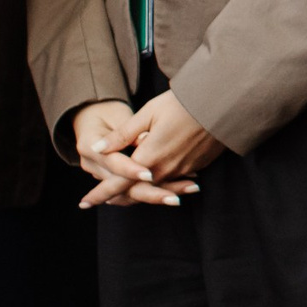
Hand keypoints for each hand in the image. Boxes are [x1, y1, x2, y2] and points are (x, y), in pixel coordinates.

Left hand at [71, 98, 203, 208]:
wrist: (222, 105)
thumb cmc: (182, 104)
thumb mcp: (148, 113)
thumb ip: (122, 135)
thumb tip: (98, 149)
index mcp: (148, 157)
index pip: (118, 183)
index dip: (99, 193)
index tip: (84, 202)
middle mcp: (164, 170)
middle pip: (135, 191)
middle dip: (117, 196)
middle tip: (101, 200)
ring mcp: (181, 170)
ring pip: (154, 188)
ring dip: (138, 191)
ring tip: (124, 194)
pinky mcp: (195, 167)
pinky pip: (173, 181)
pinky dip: (160, 184)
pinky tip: (156, 180)